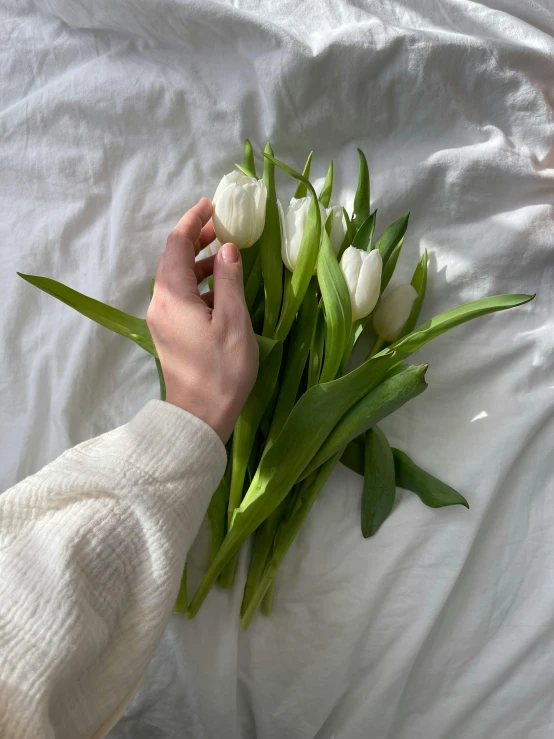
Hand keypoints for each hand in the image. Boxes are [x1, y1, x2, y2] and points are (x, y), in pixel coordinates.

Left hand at [147, 198, 258, 442]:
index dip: (193, 221)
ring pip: (178, 279)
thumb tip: (228, 249)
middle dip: (197, 239)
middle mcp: (160, 303)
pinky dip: (200, 285)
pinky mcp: (170, 334)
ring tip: (228, 254)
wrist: (201, 416)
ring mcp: (163, 320)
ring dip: (200, 262)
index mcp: (172, 295)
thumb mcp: (233, 320)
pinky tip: (223, 289)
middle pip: (174, 259)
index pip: (176, 244)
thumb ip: (229, 279)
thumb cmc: (221, 369)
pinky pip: (182, 297)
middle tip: (224, 226)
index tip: (212, 205)